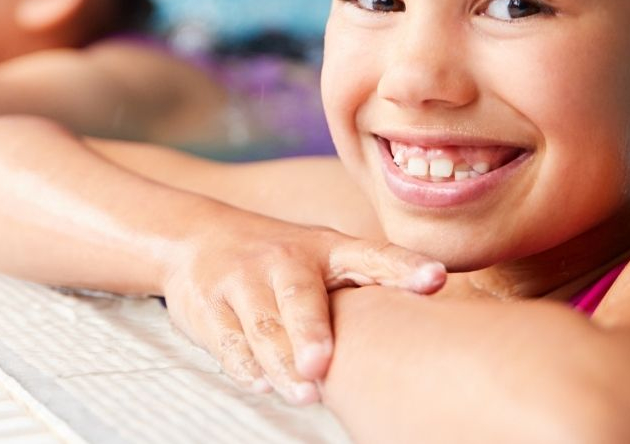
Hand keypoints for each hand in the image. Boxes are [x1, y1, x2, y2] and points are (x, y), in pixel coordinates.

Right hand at [161, 215, 444, 404]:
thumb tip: (424, 337)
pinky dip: (244, 364)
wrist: (194, 238)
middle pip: (299, 296)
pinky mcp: (209, 305)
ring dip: (281, 362)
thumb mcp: (323, 259)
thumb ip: (366, 286)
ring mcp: (242, 280)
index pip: (372, 255)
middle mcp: (284, 259)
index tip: (435, 278)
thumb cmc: (280, 263)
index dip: (403, 267)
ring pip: (262, 326)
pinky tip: (260, 381)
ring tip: (302, 391)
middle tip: (322, 364)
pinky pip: (228, 340)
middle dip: (311, 331)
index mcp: (326, 249)